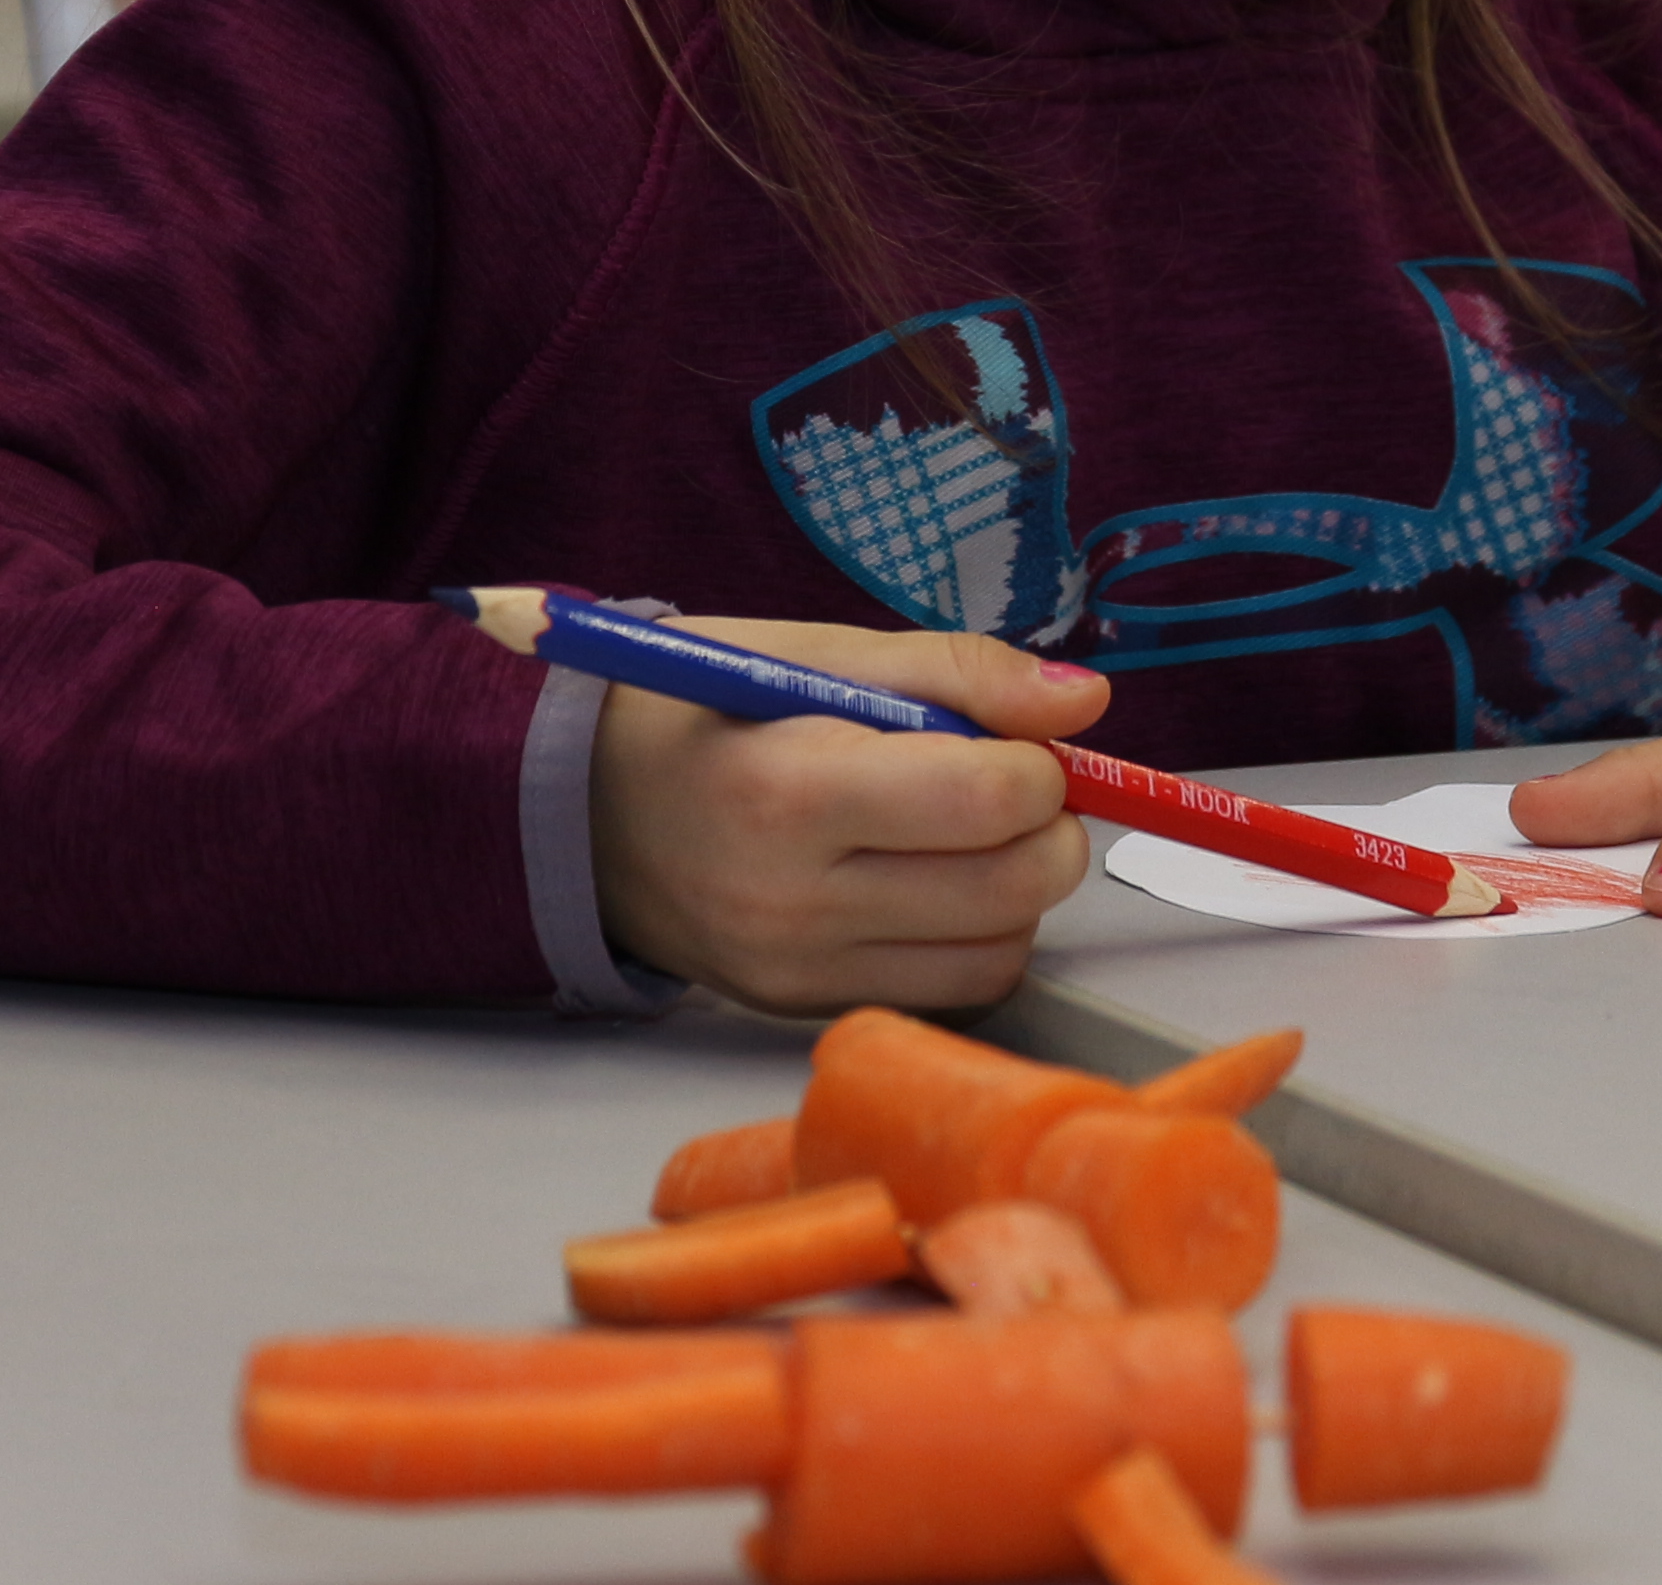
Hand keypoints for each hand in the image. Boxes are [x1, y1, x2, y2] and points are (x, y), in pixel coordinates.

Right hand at [588, 617, 1104, 1013]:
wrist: (576, 807)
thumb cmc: (703, 711)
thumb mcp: (816, 652)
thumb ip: (959, 672)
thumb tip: (1085, 701)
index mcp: (792, 792)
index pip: (986, 802)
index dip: (1038, 767)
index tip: (1016, 743)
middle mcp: (793, 901)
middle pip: (1008, 890)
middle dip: (1049, 830)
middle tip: (1012, 785)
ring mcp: (796, 970)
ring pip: (996, 954)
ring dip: (1017, 891)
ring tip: (962, 832)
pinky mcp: (801, 1009)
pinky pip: (945, 990)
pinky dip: (970, 938)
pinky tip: (927, 883)